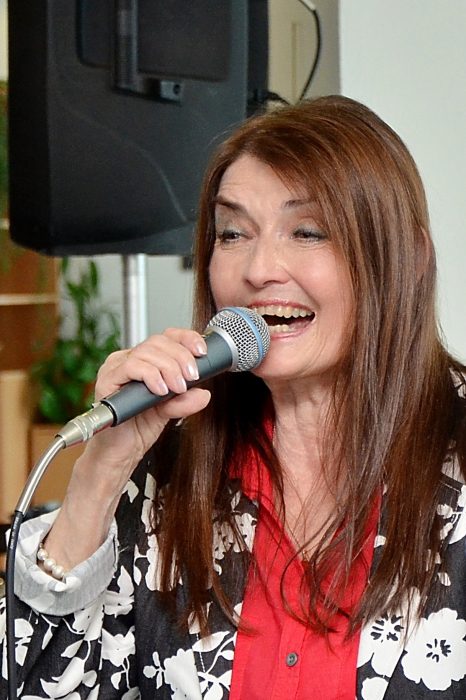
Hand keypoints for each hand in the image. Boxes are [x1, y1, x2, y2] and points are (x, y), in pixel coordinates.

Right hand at [42, 328, 210, 568]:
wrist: (108, 470)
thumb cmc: (133, 440)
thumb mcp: (166, 419)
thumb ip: (182, 404)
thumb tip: (206, 391)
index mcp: (140, 368)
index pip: (163, 340)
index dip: (184, 339)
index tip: (204, 350)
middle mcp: (122, 368)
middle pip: (153, 343)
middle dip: (178, 356)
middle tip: (195, 373)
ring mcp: (111, 382)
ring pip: (138, 355)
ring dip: (164, 365)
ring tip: (181, 383)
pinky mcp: (105, 399)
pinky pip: (122, 378)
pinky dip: (146, 379)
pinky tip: (167, 390)